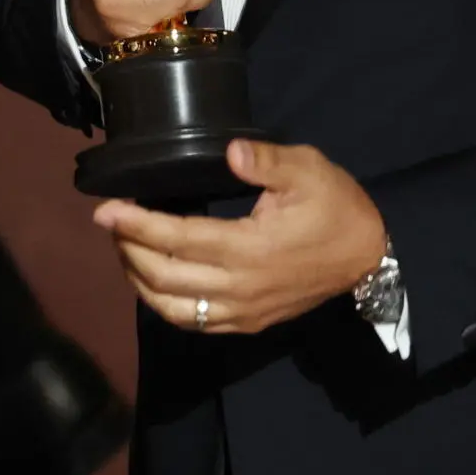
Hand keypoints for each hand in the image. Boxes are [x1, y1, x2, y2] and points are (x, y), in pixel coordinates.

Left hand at [90, 139, 387, 335]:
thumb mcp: (308, 170)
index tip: (105, 209)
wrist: (370, 257)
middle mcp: (240, 287)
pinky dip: (164, 305)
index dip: (137, 224)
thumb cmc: (337, 207)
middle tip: (110, 222)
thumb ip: (266, 161)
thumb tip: (229, 151)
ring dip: (139, 281)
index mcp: (251, 248)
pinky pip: (195, 323)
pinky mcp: (248, 323)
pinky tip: (152, 281)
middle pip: (164, 276)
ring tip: (124, 249)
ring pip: (173, 308)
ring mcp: (243, 311)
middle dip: (128, 249)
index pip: (178, 238)